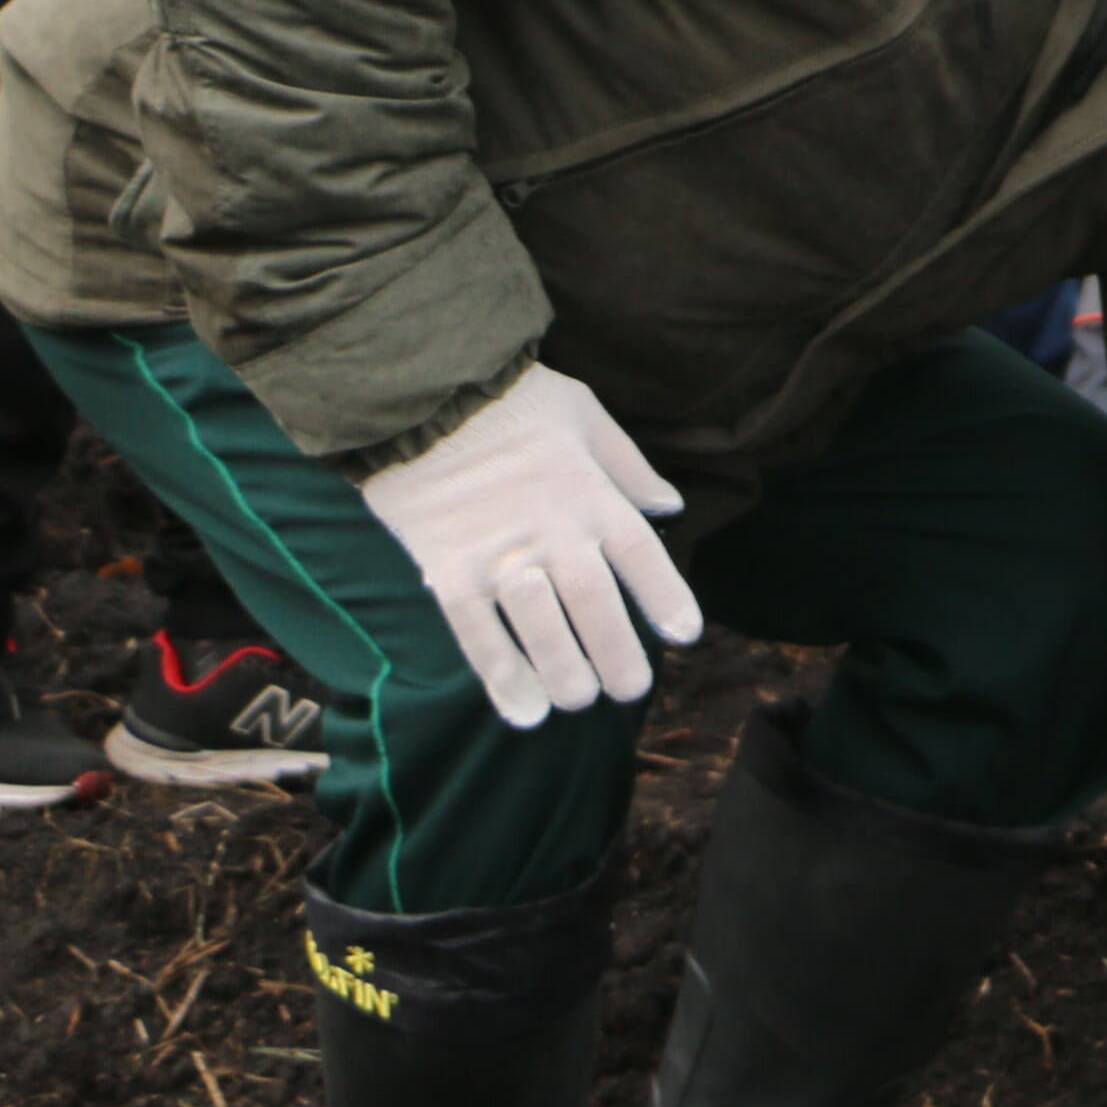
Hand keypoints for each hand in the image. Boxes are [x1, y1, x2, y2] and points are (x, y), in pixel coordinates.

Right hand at [354, 365, 706, 729]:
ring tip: (579, 701)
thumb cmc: (511, 400)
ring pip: (543, 630)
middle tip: (629, 690)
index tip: (684, 635)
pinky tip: (524, 712)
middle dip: (619, 656)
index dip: (666, 598)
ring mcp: (498, 554)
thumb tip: (669, 504)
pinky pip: (478, 635)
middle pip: (596, 605)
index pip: (641, 555)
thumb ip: (628, 465)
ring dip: (566, 675)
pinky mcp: (447, 572)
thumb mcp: (585, 413)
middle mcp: (551, 530)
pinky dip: (503, 678)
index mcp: (589, 492)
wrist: (422, 395)